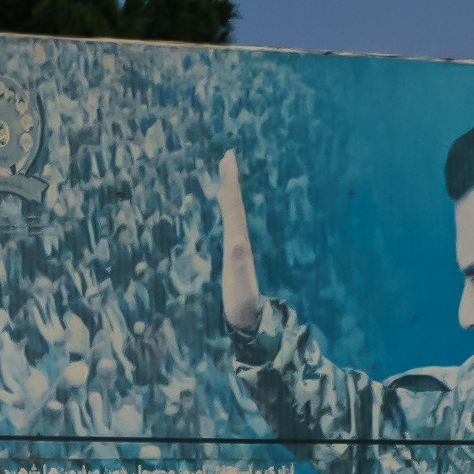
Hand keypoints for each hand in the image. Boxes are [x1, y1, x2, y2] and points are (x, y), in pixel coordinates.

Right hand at [211, 149, 259, 334]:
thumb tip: (237, 241)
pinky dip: (226, 207)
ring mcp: (237, 244)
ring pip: (234, 210)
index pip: (233, 207)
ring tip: (225, 172)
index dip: (230, 184)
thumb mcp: (241, 287)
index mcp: (238, 241)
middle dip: (230, 180)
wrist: (250, 317)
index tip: (227, 160)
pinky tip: (224, 202)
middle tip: (228, 156)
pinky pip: (229, 221)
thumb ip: (240, 266)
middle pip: (235, 203)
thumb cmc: (242, 305)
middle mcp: (239, 239)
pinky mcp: (234, 251)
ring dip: (229, 190)